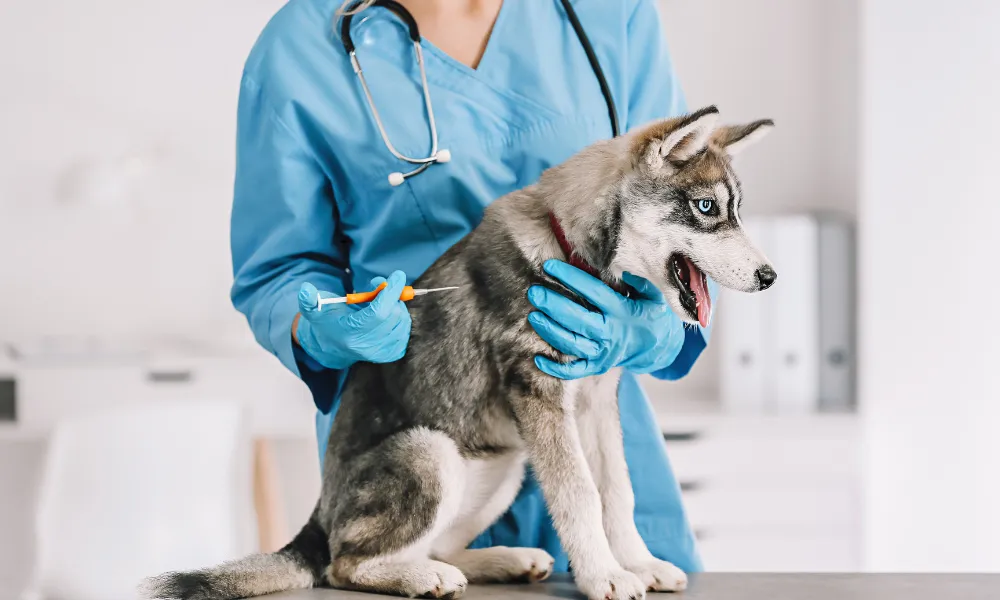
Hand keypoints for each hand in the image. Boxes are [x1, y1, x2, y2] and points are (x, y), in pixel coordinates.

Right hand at [294, 270, 411, 369]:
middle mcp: (367, 347)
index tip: (397, 276)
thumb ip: (309, 300)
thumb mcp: (314, 309)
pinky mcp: (392, 353)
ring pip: (402, 321)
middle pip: (393, 315)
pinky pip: (405, 330)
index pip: (378, 313)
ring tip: (381, 299)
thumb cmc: (327, 322)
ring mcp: (382, 352)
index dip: (390, 293)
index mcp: (350, 335)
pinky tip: (388, 312)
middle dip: (391, 294)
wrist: (332, 345)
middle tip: (379, 285)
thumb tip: (306, 289)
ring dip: (396, 304)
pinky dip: (400, 316)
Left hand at [527, 259, 685, 378]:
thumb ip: (641, 283)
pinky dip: (555, 369)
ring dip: (550, 331)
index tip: (551, 266)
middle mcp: (610, 334)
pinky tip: (538, 359)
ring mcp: (602, 353)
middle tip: (534, 292)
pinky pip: (574, 371)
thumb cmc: (651, 317)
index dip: (571, 278)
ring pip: (572, 344)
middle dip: (553, 306)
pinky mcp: (596, 366)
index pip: (594, 292)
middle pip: (578, 320)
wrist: (658, 349)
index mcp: (622, 312)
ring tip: (533, 316)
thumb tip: (623, 274)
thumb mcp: (654, 297)